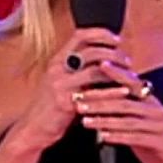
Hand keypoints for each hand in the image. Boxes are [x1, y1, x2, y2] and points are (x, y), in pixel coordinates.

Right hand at [7, 29, 132, 155]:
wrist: (32, 128)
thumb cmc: (50, 106)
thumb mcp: (61, 81)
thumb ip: (78, 70)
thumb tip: (103, 60)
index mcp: (57, 60)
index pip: (80, 35)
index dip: (100, 34)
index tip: (116, 39)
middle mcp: (58, 68)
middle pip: (91, 51)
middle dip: (114, 53)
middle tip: (127, 60)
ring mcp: (61, 85)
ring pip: (95, 70)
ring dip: (116, 71)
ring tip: (129, 75)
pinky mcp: (66, 102)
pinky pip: (93, 93)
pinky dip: (111, 91)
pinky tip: (124, 91)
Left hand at [76, 79, 162, 162]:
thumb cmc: (159, 143)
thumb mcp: (143, 124)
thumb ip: (127, 113)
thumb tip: (101, 104)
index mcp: (152, 102)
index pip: (132, 83)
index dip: (116, 73)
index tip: (98, 65)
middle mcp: (157, 110)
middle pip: (124, 101)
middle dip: (99, 101)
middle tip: (79, 101)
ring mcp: (160, 125)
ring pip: (127, 120)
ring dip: (104, 120)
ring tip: (85, 120)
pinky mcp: (161, 142)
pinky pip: (135, 137)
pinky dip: (117, 136)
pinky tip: (103, 137)